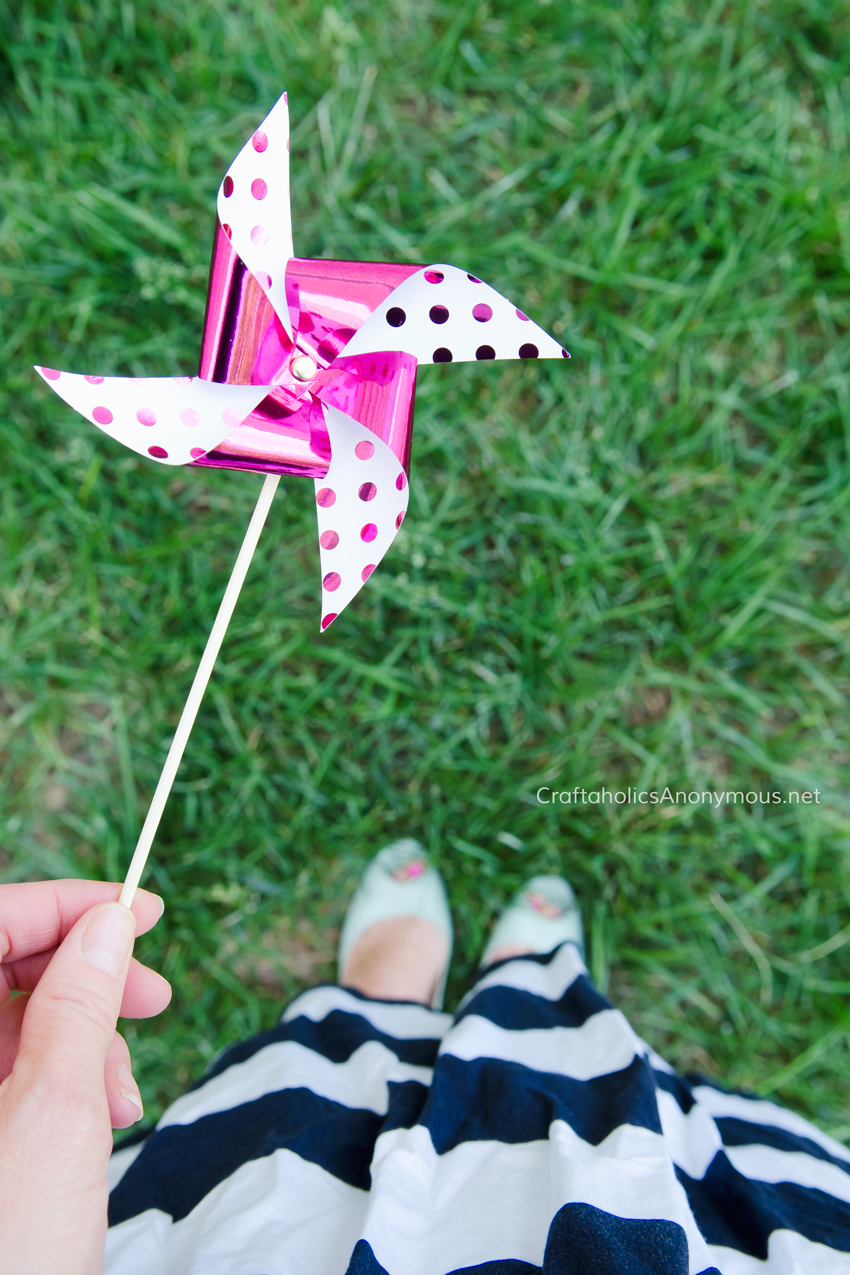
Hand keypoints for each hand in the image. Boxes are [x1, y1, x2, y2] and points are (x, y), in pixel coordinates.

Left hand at [0, 880, 170, 1274]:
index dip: (65, 906)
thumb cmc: (7, 1251)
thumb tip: (105, 924)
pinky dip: (64, 1076)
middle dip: (85, 979)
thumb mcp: (56, 1113)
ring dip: (82, 1038)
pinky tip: (105, 1111)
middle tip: (154, 999)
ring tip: (125, 1091)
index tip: (140, 910)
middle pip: (1, 968)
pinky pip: (10, 1068)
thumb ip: (78, 1002)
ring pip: (12, 1020)